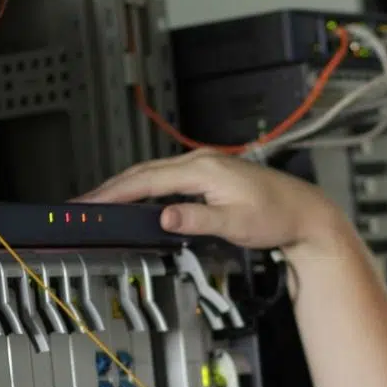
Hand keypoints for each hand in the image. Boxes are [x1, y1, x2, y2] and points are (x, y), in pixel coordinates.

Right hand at [73, 150, 344, 251]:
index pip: (147, 180)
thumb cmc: (277, 218)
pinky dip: (145, 187)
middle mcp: (201, 161)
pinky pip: (166, 177)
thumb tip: (163, 216)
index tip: (90, 203)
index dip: (114, 193)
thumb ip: (197, 220)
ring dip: (126, 186)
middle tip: (82, 204)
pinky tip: (136, 199)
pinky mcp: (209, 174)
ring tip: (100, 202)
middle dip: (111, 188)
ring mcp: (205, 166)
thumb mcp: (236, 225)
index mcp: (203, 170)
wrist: (304, 213)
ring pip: (153, 173)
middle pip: (144, 172)